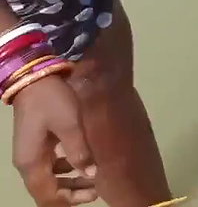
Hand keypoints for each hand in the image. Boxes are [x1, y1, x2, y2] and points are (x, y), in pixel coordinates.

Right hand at [11, 76, 96, 206]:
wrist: (36, 78)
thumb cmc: (53, 101)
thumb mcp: (70, 125)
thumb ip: (79, 152)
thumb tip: (92, 176)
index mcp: (32, 163)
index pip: (47, 195)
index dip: (69, 200)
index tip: (93, 195)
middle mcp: (27, 163)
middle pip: (46, 190)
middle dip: (70, 192)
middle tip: (95, 189)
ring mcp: (30, 153)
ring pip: (49, 178)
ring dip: (69, 181)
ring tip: (92, 176)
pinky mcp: (36, 143)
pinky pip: (49, 164)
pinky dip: (64, 168)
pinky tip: (81, 160)